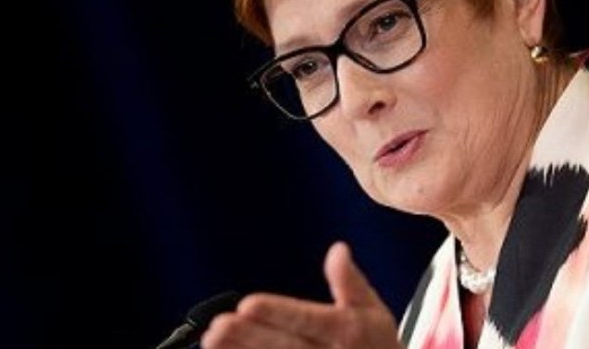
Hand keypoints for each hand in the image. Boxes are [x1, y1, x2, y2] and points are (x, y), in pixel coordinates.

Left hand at [201, 242, 402, 347]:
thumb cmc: (377, 345)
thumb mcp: (374, 311)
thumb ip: (350, 282)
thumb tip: (337, 249)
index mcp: (348, 331)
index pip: (308, 320)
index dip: (278, 312)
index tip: (248, 303)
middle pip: (285, 347)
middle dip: (250, 337)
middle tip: (219, 325)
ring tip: (212, 341)